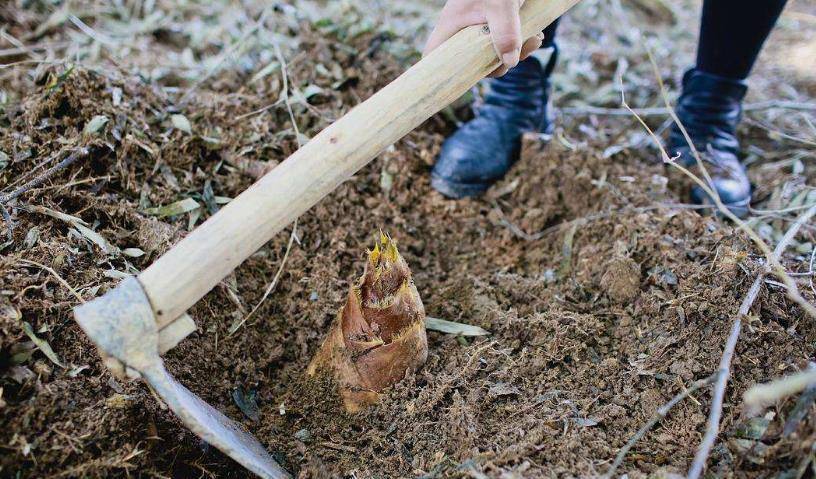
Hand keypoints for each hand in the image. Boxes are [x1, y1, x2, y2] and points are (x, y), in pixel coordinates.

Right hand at [423, 0, 543, 76]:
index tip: (464, 80)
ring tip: (534, 39)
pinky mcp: (500, 23)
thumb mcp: (502, 3)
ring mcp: (483, 25)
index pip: (434, 56)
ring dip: (515, 53)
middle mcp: (464, 27)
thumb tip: (509, 62)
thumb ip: (504, 32)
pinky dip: (521, 43)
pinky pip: (507, 42)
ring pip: (492, 53)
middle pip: (470, 62)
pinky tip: (536, 34)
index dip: (441, 73)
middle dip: (495, 65)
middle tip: (517, 54)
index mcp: (453, 23)